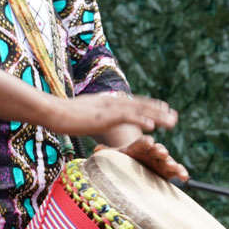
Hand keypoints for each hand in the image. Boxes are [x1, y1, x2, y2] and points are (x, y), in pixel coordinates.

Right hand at [42, 91, 177, 138]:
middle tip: (175, 117)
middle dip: (159, 111)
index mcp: (108, 102)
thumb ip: (95, 115)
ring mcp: (109, 108)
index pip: (134, 103)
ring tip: (172, 123)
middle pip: (141, 106)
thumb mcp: (84, 113)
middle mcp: (112, 102)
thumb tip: (97, 119)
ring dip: (157, 116)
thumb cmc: (63, 115)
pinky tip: (152, 126)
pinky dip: (140, 120)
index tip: (164, 109)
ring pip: (139, 111)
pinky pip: (126, 118)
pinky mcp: (104, 116)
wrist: (52, 112)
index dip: (150, 106)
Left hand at [99, 135, 188, 182]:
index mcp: (139, 147)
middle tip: (160, 151)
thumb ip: (108, 153)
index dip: (145, 142)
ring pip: (167, 159)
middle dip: (159, 150)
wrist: (138, 162)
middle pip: (157, 149)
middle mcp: (152, 152)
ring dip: (170, 161)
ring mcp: (161, 160)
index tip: (148, 142)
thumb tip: (96, 150)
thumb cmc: (126, 158)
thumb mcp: (116, 156)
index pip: (142, 142)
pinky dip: (181, 172)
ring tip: (171, 164)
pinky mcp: (168, 170)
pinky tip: (185, 177)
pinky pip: (176, 170)